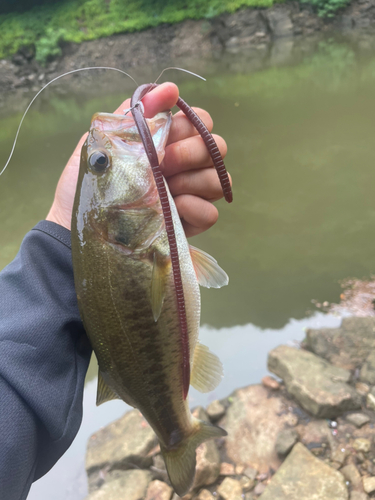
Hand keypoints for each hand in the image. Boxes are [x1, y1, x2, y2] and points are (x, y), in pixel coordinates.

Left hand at [46, 82, 228, 236]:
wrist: (81, 226)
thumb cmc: (90, 183)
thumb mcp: (105, 142)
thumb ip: (136, 114)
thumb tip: (170, 88)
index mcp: (167, 143)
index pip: (200, 121)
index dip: (189, 124)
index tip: (163, 136)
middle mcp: (184, 167)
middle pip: (216, 147)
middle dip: (188, 153)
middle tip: (160, 165)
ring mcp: (190, 195)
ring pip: (219, 178)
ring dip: (192, 181)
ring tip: (164, 191)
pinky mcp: (191, 223)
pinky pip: (212, 213)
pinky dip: (196, 209)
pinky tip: (174, 210)